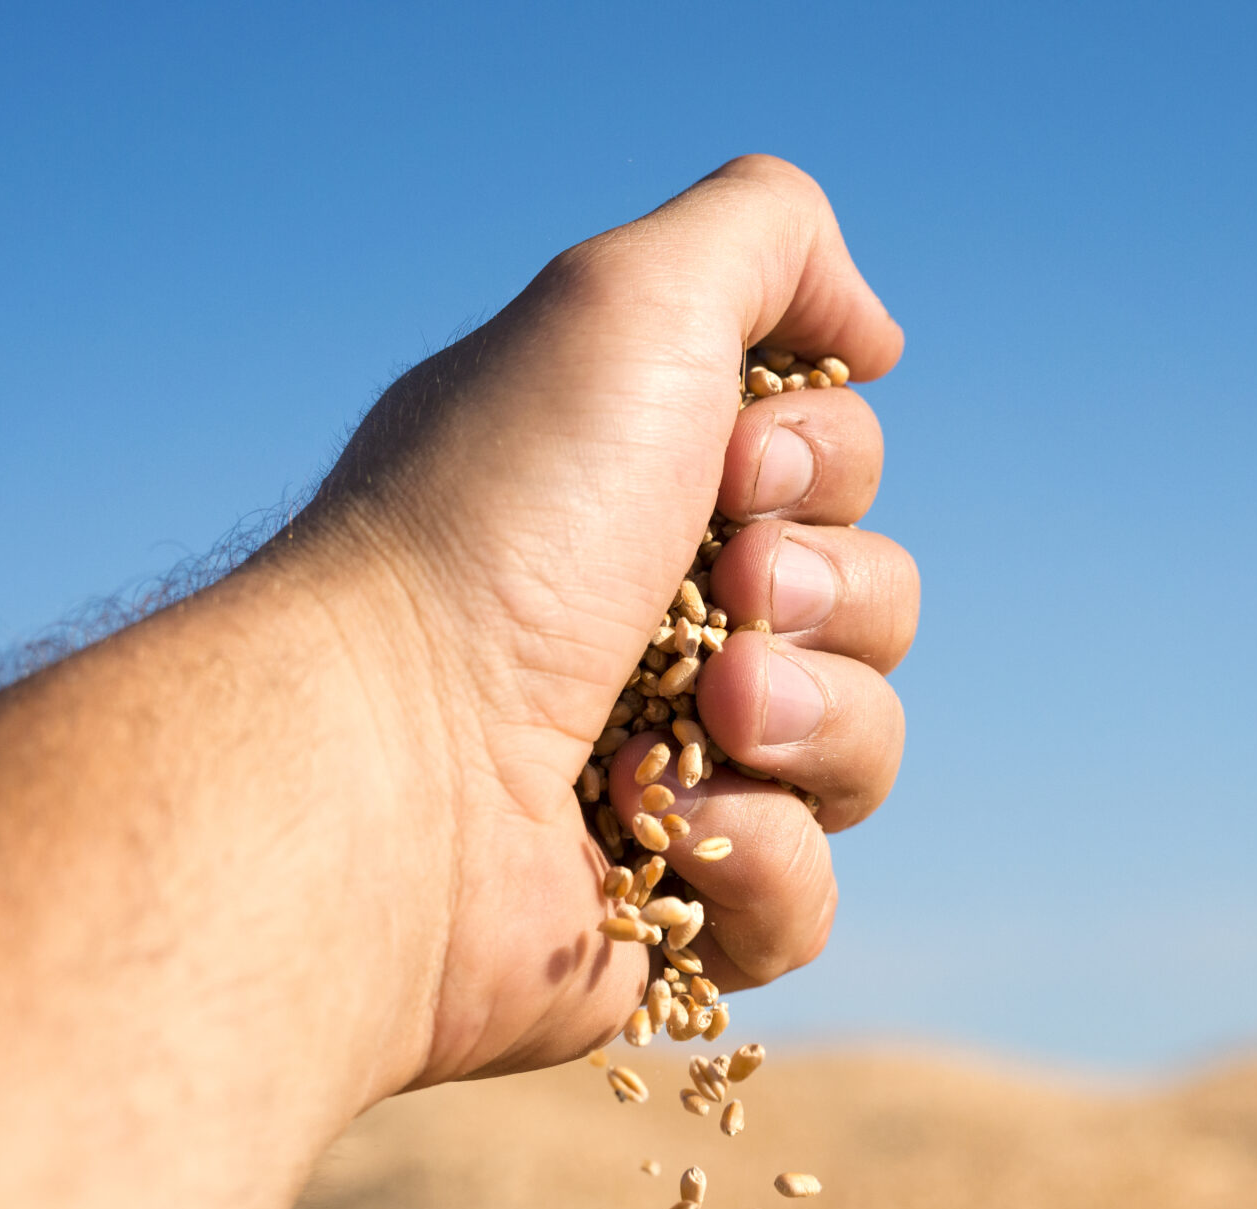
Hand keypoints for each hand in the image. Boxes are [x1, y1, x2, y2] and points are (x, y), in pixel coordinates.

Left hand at [276, 155, 916, 1085]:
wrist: (383, 766)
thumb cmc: (488, 531)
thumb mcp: (625, 302)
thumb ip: (770, 238)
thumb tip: (872, 332)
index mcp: (634, 493)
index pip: (837, 475)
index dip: (817, 468)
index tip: (728, 470)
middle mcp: (647, 630)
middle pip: (874, 606)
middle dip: (823, 596)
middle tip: (720, 598)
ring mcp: (660, 782)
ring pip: (863, 754)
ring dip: (803, 725)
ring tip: (691, 723)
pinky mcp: (660, 923)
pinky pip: (805, 905)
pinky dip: (757, 863)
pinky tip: (656, 835)